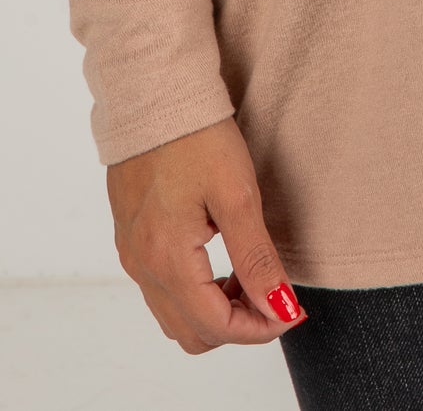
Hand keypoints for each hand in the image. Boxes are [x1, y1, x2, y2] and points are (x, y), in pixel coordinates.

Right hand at [107, 116, 308, 352]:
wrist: (153, 91)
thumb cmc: (197, 137)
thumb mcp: (238, 196)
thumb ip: (256, 260)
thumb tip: (280, 308)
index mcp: (167, 260)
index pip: (214, 327)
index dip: (259, 329)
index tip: (293, 310)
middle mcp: (141, 265)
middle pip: (190, 332)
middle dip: (236, 326)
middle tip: (272, 295)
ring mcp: (131, 252)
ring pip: (172, 314)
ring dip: (213, 310)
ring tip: (248, 276)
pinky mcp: (129, 236)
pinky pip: (159, 288)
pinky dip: (193, 291)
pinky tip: (219, 258)